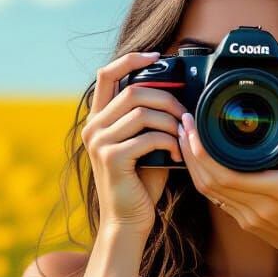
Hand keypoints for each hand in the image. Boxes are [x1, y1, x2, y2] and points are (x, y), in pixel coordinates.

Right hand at [82, 50, 186, 236]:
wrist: (129, 220)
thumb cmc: (140, 182)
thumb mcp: (145, 144)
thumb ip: (151, 120)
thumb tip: (177, 96)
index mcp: (98, 119)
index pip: (106, 74)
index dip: (131, 59)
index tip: (157, 56)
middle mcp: (93, 127)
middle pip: (133, 91)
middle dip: (166, 99)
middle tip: (184, 114)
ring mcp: (99, 142)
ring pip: (142, 113)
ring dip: (171, 123)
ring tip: (183, 136)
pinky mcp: (111, 158)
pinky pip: (147, 137)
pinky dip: (169, 142)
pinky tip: (178, 154)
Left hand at [176, 101, 277, 269]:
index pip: (227, 173)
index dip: (203, 151)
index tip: (196, 126)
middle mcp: (258, 207)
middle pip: (209, 180)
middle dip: (191, 150)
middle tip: (185, 123)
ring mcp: (248, 217)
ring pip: (208, 191)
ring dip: (193, 164)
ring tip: (186, 137)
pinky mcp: (245, 222)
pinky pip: (217, 198)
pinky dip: (204, 178)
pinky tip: (200, 161)